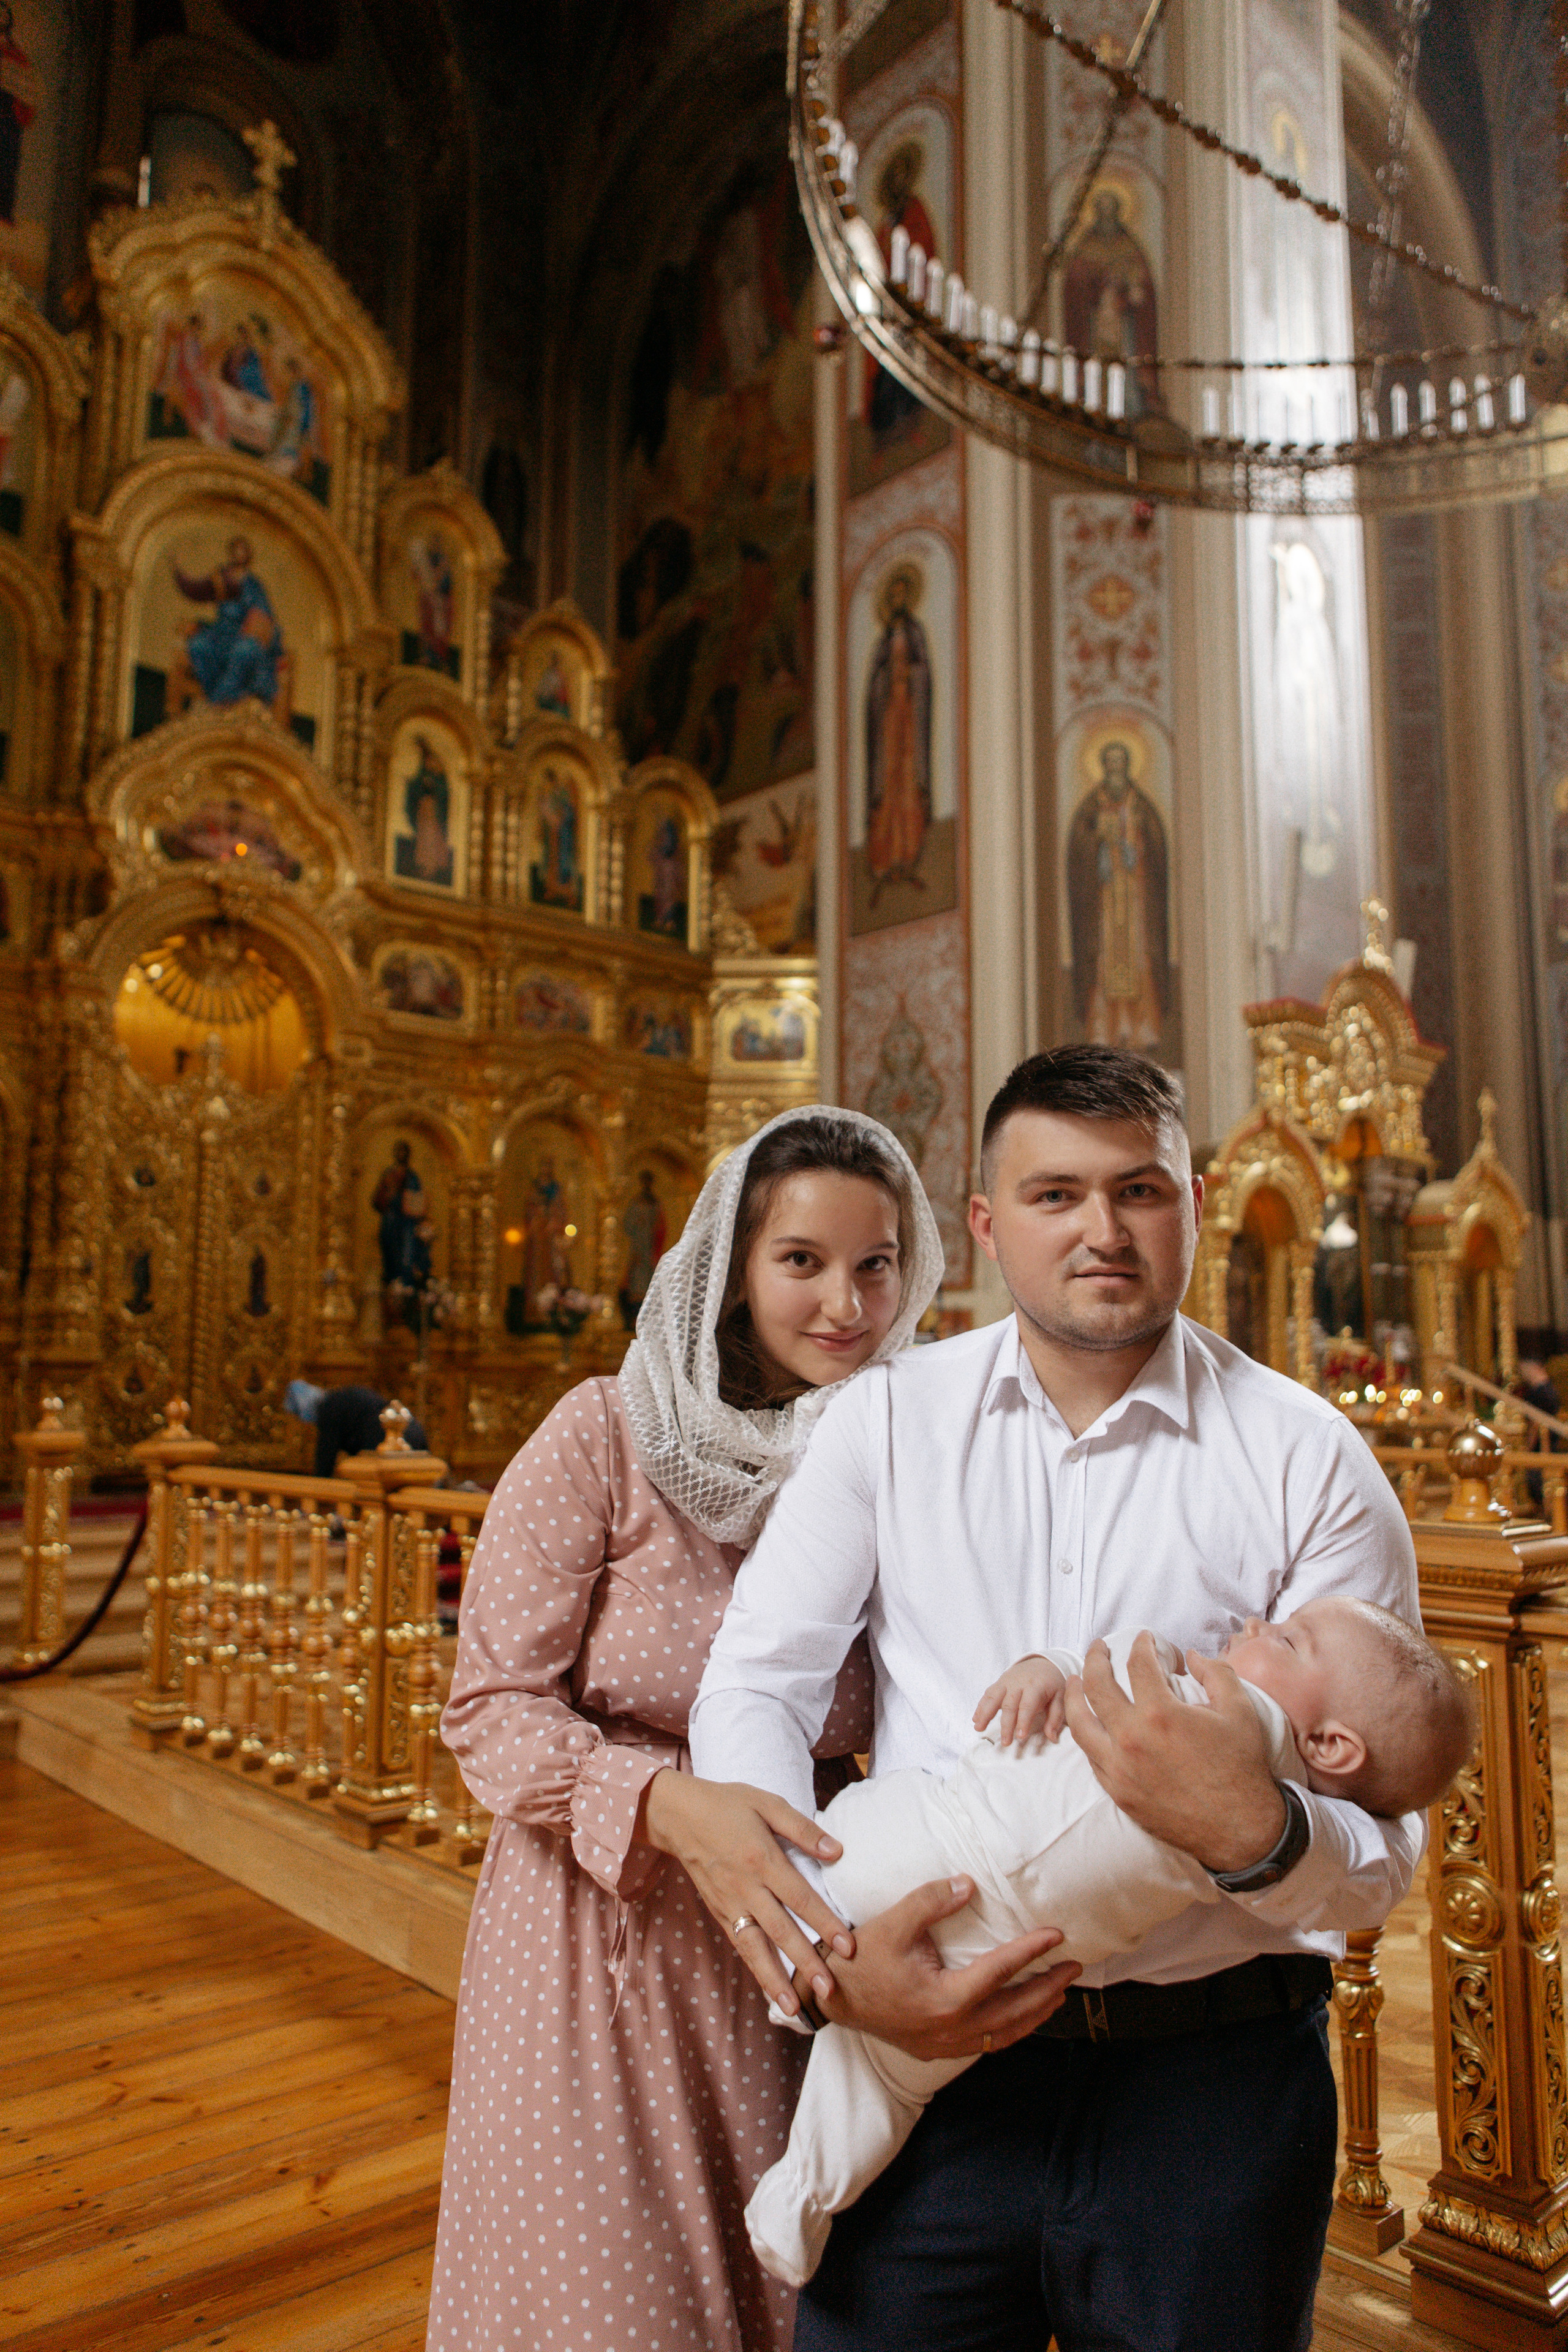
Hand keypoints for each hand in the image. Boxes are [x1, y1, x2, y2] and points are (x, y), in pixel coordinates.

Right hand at [639, 1770, 853, 2016]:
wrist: (678, 1816)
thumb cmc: (728, 1805)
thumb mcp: (767, 1803)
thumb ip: (802, 1829)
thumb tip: (837, 1851)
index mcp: (762, 1859)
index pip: (800, 1898)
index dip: (825, 1924)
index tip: (849, 1948)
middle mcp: (746, 1888)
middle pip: (781, 1931)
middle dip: (806, 1963)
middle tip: (830, 1991)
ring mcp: (730, 1904)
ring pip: (756, 1948)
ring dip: (776, 1980)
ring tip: (796, 2009)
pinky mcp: (720, 1913)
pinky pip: (741, 1945)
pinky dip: (756, 1970)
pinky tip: (771, 1991)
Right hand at [802, 1877, 1079, 2060]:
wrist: (833, 1998)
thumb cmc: (861, 1960)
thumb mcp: (893, 1923)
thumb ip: (931, 1901)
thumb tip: (969, 1884)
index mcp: (945, 1999)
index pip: (1000, 1972)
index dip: (1031, 1952)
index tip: (1057, 1936)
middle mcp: (952, 2028)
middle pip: (1015, 2011)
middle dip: (1048, 1989)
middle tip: (1073, 1967)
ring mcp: (946, 2044)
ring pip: (1005, 2033)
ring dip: (1036, 2013)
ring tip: (1059, 1993)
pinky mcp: (938, 2049)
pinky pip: (988, 2044)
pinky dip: (1011, 2030)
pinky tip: (1021, 2016)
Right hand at [974, 1655, 1067, 1746]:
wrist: (1042, 1663)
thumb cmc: (1052, 1683)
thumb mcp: (1060, 1696)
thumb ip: (1056, 1716)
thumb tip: (1052, 1737)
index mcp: (1035, 1686)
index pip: (1027, 1705)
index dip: (1023, 1721)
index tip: (1020, 1737)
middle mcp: (1018, 1683)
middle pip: (1009, 1705)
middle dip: (1006, 1725)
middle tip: (1005, 1742)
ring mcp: (1006, 1681)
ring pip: (993, 1697)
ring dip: (985, 1713)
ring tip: (979, 1728)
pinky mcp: (999, 1682)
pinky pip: (988, 1694)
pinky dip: (980, 1706)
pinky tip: (976, 1719)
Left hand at [1063, 1633, 1287, 1874]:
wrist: (1240, 1829)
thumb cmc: (1241, 1767)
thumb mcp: (1240, 1710)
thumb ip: (1215, 1673)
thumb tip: (1191, 1656)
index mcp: (1161, 1713)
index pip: (1137, 1664)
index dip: (1141, 1644)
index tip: (1144, 1639)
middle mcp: (1131, 1738)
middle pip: (1096, 1685)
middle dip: (1095, 1658)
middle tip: (1099, 1647)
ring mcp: (1120, 1768)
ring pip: (1079, 1723)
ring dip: (1073, 1696)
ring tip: (1074, 1680)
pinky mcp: (1118, 1792)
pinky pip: (1090, 1756)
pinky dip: (1086, 1734)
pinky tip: (1090, 1723)